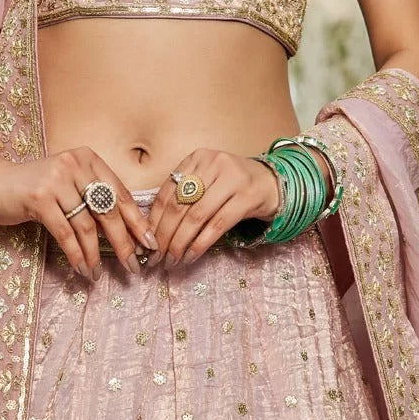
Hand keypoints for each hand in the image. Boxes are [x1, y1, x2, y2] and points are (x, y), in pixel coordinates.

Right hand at [0, 146, 158, 279]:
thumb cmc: (35, 189)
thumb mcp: (68, 184)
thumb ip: (94, 198)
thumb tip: (129, 232)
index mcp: (88, 159)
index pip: (120, 194)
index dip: (137, 222)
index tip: (150, 245)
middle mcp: (75, 165)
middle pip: (108, 210)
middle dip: (123, 242)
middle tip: (133, 266)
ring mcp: (56, 180)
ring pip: (87, 225)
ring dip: (96, 254)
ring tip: (98, 274)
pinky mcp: (39, 198)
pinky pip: (65, 233)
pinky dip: (76, 254)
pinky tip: (82, 268)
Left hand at [147, 149, 281, 267]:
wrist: (272, 183)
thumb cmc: (232, 186)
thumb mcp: (206, 181)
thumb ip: (183, 197)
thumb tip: (152, 231)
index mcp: (196, 158)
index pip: (166, 193)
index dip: (153, 221)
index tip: (146, 243)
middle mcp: (212, 164)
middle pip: (178, 206)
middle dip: (164, 236)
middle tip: (156, 257)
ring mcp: (231, 179)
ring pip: (196, 217)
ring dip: (180, 243)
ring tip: (172, 261)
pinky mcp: (246, 197)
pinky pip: (216, 226)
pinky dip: (199, 245)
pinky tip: (190, 257)